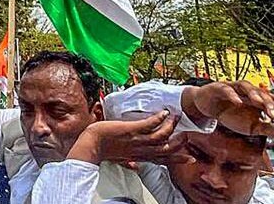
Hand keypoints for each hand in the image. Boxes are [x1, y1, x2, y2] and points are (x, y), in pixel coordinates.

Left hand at [68, 112, 189, 165]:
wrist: (90, 144)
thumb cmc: (103, 150)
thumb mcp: (119, 159)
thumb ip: (129, 163)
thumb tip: (136, 167)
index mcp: (140, 156)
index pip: (162, 159)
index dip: (177, 159)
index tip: (189, 158)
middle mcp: (141, 150)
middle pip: (167, 149)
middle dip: (179, 142)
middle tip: (187, 134)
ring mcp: (137, 140)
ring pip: (161, 136)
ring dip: (171, 126)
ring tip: (176, 117)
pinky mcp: (131, 130)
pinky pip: (149, 124)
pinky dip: (159, 119)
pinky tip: (164, 113)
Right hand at [185, 81, 273, 136]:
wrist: (207, 106)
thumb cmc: (231, 114)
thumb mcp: (250, 126)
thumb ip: (265, 128)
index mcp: (258, 99)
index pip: (271, 100)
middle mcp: (248, 91)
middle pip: (261, 93)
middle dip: (268, 103)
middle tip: (273, 114)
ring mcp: (234, 87)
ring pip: (246, 87)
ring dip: (254, 94)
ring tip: (259, 103)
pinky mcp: (219, 87)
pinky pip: (227, 89)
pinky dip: (233, 95)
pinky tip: (237, 102)